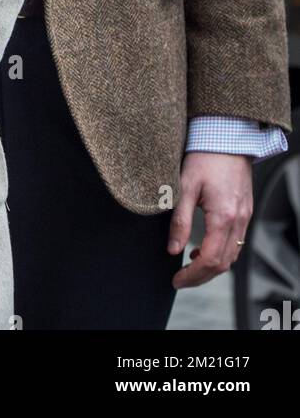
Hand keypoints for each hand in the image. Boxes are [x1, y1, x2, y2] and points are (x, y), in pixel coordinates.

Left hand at [168, 152, 253, 287]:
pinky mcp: (245, 210)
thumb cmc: (204, 156)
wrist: (227, 136)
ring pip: (232, 255)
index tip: (176, 280)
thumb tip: (172, 249)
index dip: (193, 275)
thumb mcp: (185, 186)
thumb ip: (179, 220)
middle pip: (224, 264)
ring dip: (212, 266)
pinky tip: (204, 247)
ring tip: (189, 265)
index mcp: (223, 217)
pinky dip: (221, 252)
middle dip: (201, 276)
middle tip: (180, 279)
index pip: (211, 260)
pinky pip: (236, 241)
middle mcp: (238, 220)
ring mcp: (244, 216)